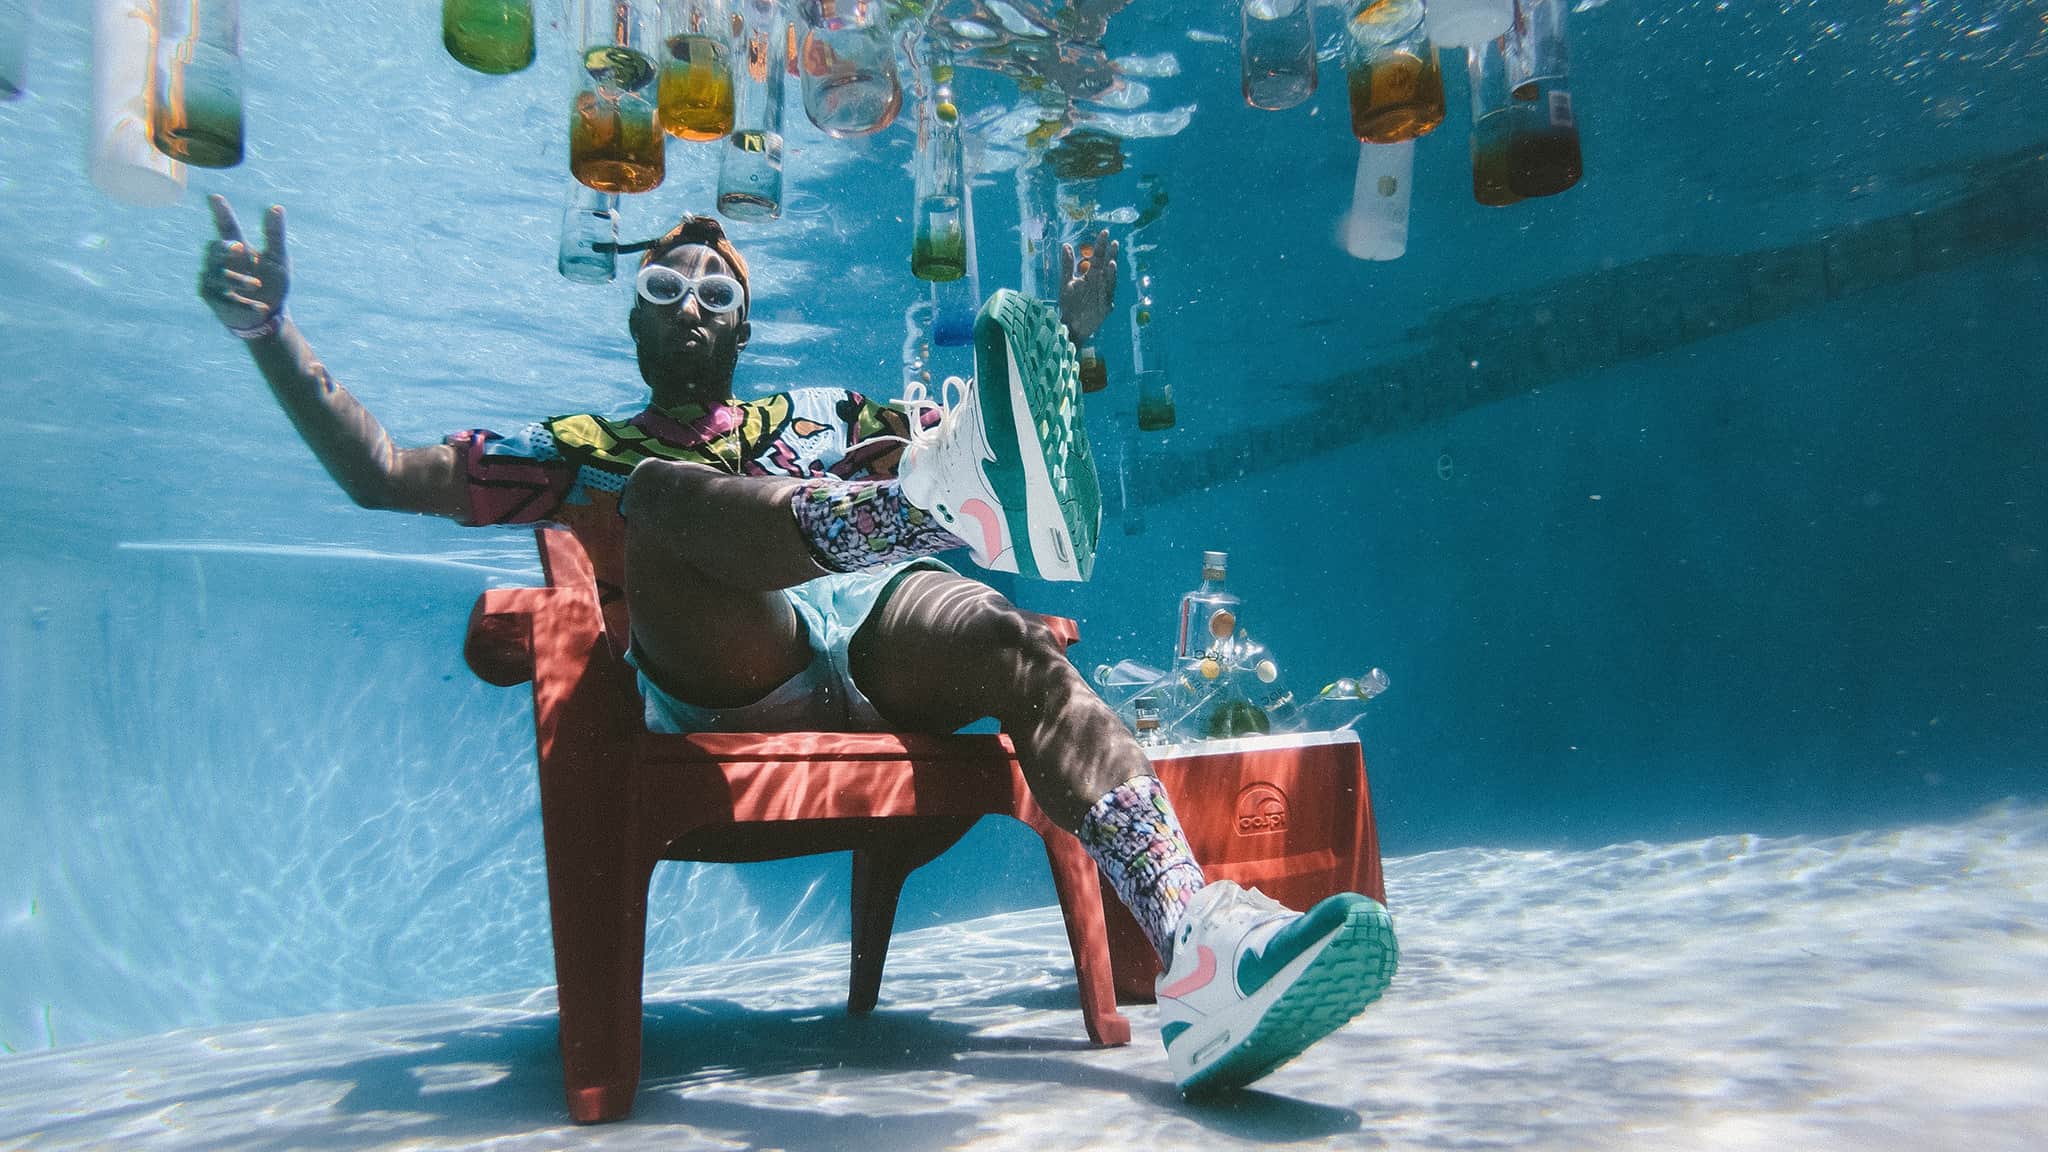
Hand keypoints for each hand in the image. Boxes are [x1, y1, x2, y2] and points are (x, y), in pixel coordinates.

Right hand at [199, 194, 289, 331]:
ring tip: (257, 286)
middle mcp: (222, 260)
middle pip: (215, 248)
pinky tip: (260, 308)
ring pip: (218, 274)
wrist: (268, 315)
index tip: (215, 197)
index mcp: (238, 248)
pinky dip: (243, 303)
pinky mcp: (211, 296)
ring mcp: (213, 277)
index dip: (221, 212)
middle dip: (225, 247)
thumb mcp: (279, 260)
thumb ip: (275, 235)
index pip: (226, 226)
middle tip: (239, 247)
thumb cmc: (273, 283)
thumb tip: (277, 207)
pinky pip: (223, 297)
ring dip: (239, 280)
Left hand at [1058, 228, 1118, 347]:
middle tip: (1113, 242)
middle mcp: (1099, 282)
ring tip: (1112, 261)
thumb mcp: (1066, 283)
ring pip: (1109, 280)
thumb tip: (1066, 245)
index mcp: (1091, 275)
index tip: (1105, 232)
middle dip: (1110, 255)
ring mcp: (1104, 293)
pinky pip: (1107, 294)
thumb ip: (1067, 264)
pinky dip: (1108, 286)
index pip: (1097, 257)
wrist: (1070, 325)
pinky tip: (1109, 278)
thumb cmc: (1070, 304)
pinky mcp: (1105, 305)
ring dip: (1111, 272)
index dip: (1101, 246)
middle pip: (1106, 266)